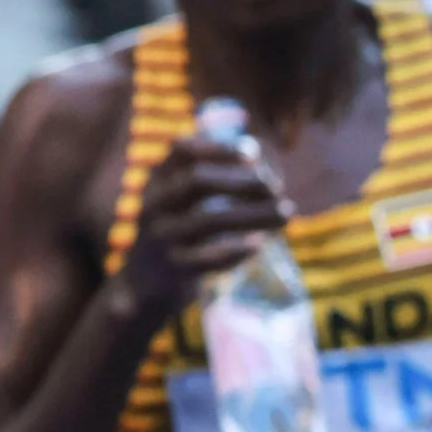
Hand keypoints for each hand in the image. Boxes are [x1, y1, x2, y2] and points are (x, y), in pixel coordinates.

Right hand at [116, 134, 289, 318]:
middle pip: (198, 180)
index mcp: (157, 180)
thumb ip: (214, 176)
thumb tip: (257, 152)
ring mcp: (161, 237)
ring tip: (286, 214)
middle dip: (244, 181)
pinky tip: (259, 245)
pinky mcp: (173, 268)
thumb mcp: (184, 199)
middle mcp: (154, 204)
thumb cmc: (180, 232)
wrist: (145, 284)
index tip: (254, 154)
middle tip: (277, 189)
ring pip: (208, 219)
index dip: (219, 147)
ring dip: (254, 215)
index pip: (181, 150)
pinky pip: (208, 258)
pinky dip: (237, 250)